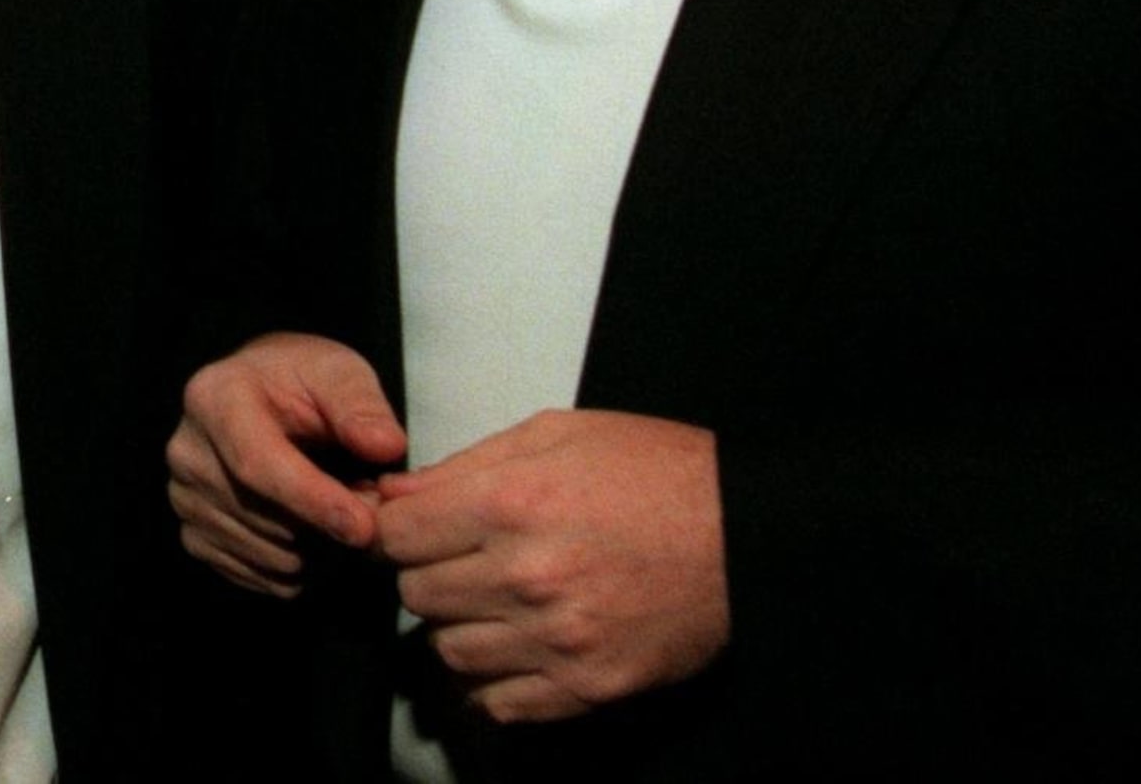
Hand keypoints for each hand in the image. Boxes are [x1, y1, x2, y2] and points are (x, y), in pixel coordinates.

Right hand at [167, 332, 407, 595]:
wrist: (263, 398)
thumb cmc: (303, 383)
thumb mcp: (339, 372)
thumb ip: (362, 405)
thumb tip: (384, 446)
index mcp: (212, 398)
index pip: (258, 464)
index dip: (313, 500)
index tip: (364, 528)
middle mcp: (186, 452)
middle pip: (263, 516)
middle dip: (325, 527)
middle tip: (369, 509)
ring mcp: (184, 498)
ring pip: (264, 551)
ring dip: (315, 550)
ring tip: (338, 513)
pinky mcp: (193, 534)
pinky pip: (255, 575)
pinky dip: (293, 568)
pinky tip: (311, 534)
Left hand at [375, 409, 728, 721]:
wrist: (747, 535)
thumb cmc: (660, 474)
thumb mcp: (558, 435)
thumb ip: (466, 464)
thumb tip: (396, 492)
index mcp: (513, 503)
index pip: (396, 534)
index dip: (394, 528)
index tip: (409, 529)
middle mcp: (527, 576)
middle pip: (416, 594)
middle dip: (427, 574)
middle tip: (460, 560)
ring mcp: (558, 639)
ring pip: (450, 652)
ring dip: (459, 627)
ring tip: (491, 602)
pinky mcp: (589, 685)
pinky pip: (500, 704)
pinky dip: (493, 682)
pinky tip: (513, 648)